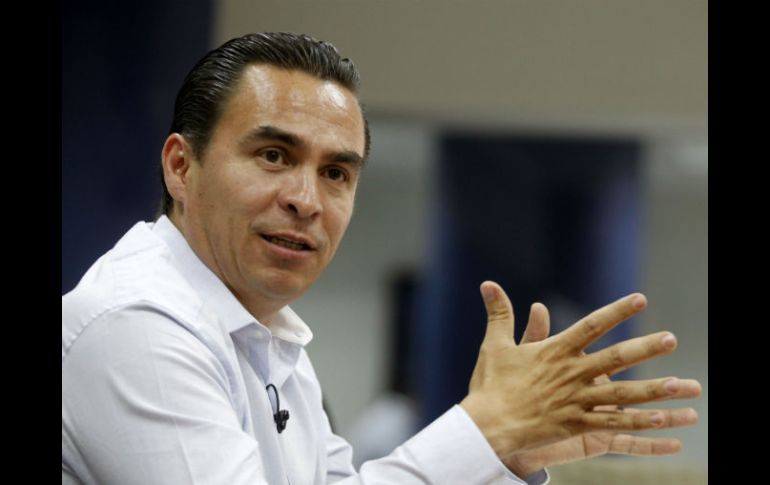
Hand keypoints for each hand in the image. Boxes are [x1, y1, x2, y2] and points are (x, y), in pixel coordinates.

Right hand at [460, 281, 700, 460]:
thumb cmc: (491, 385)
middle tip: (672, 338)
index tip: (640, 299)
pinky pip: (613, 423)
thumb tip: (488, 284)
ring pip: (623, 393)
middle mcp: (571, 373)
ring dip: (655, 389)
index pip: (593, 325)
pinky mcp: (577, 425)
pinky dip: (637, 421)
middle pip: (616, 357)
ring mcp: (577, 400)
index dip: (618, 311)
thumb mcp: (495, 345)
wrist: (487, 425)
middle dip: (646, 348)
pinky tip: (661, 419)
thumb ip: (500, 313)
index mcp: (555, 351)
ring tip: (684, 384)